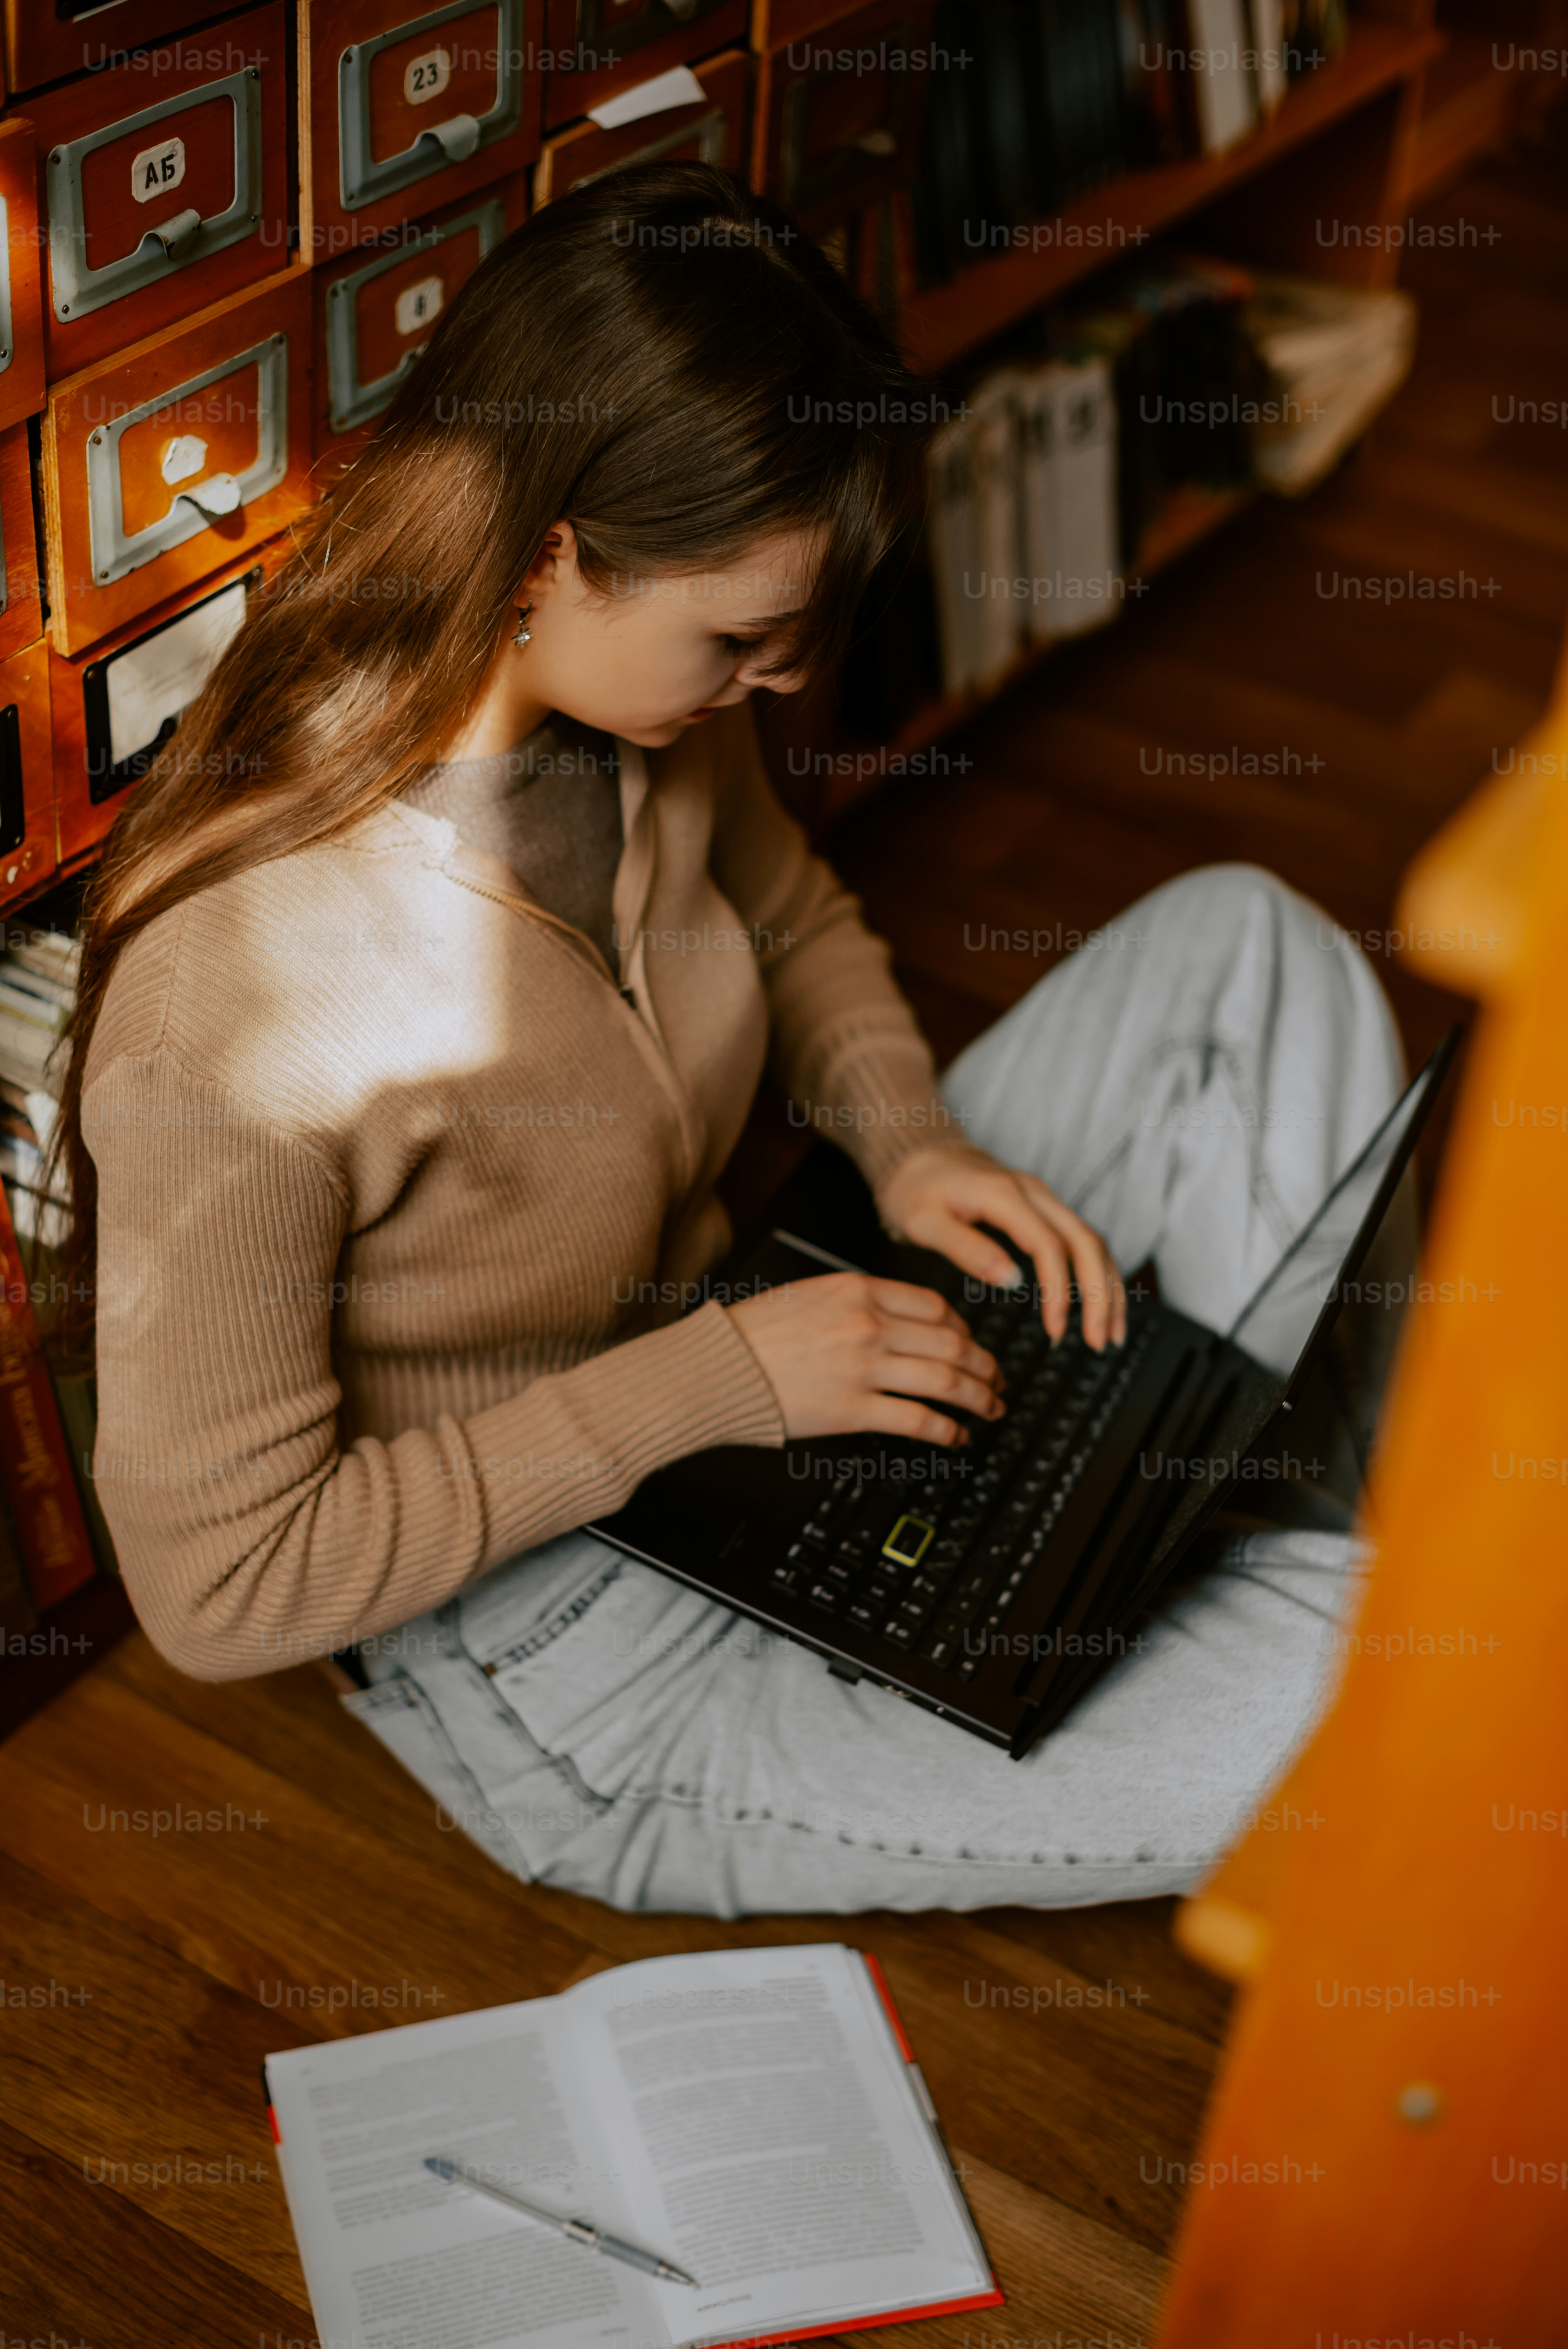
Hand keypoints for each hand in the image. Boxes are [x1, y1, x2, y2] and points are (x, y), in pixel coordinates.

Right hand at [727, 1272, 1004, 1446]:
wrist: (717, 1366)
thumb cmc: (754, 1333)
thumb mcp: (811, 1295)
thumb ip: (857, 1302)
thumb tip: (898, 1319)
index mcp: (859, 1291)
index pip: (935, 1308)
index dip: (964, 1330)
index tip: (971, 1345)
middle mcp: (868, 1325)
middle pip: (952, 1344)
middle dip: (986, 1365)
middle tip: (998, 1379)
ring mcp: (864, 1368)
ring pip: (947, 1380)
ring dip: (980, 1397)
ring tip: (991, 1408)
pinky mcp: (854, 1410)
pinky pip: (919, 1419)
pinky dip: (947, 1430)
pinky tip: (956, 1437)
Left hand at [876, 1145, 1125, 1350]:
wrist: (922, 1159)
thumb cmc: (918, 1192)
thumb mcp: (924, 1223)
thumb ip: (966, 1249)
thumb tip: (1011, 1281)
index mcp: (1004, 1195)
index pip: (1048, 1244)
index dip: (1058, 1289)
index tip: (1056, 1329)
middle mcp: (1034, 1193)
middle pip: (1086, 1241)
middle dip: (1099, 1294)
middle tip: (1098, 1342)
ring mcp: (1045, 1199)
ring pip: (1093, 1241)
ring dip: (1108, 1288)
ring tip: (1110, 1335)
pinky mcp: (1047, 1210)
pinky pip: (1084, 1241)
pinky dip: (1099, 1275)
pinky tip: (1102, 1307)